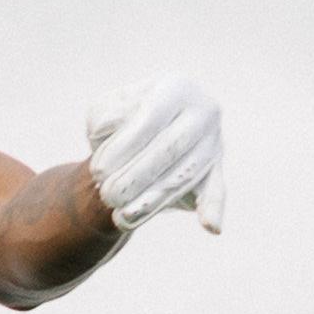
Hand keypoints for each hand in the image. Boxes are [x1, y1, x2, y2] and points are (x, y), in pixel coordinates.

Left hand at [87, 73, 226, 237]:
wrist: (141, 141)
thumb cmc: (119, 123)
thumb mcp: (104, 110)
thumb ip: (104, 115)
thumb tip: (106, 128)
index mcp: (176, 87)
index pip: (150, 119)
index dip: (123, 147)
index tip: (96, 171)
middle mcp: (203, 110)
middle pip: (169, 148)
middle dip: (135, 176)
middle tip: (106, 196)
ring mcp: (213, 140)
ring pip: (184, 174)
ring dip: (152, 199)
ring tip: (122, 217)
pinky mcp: (216, 169)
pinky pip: (216, 190)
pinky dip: (214, 209)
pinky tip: (211, 227)